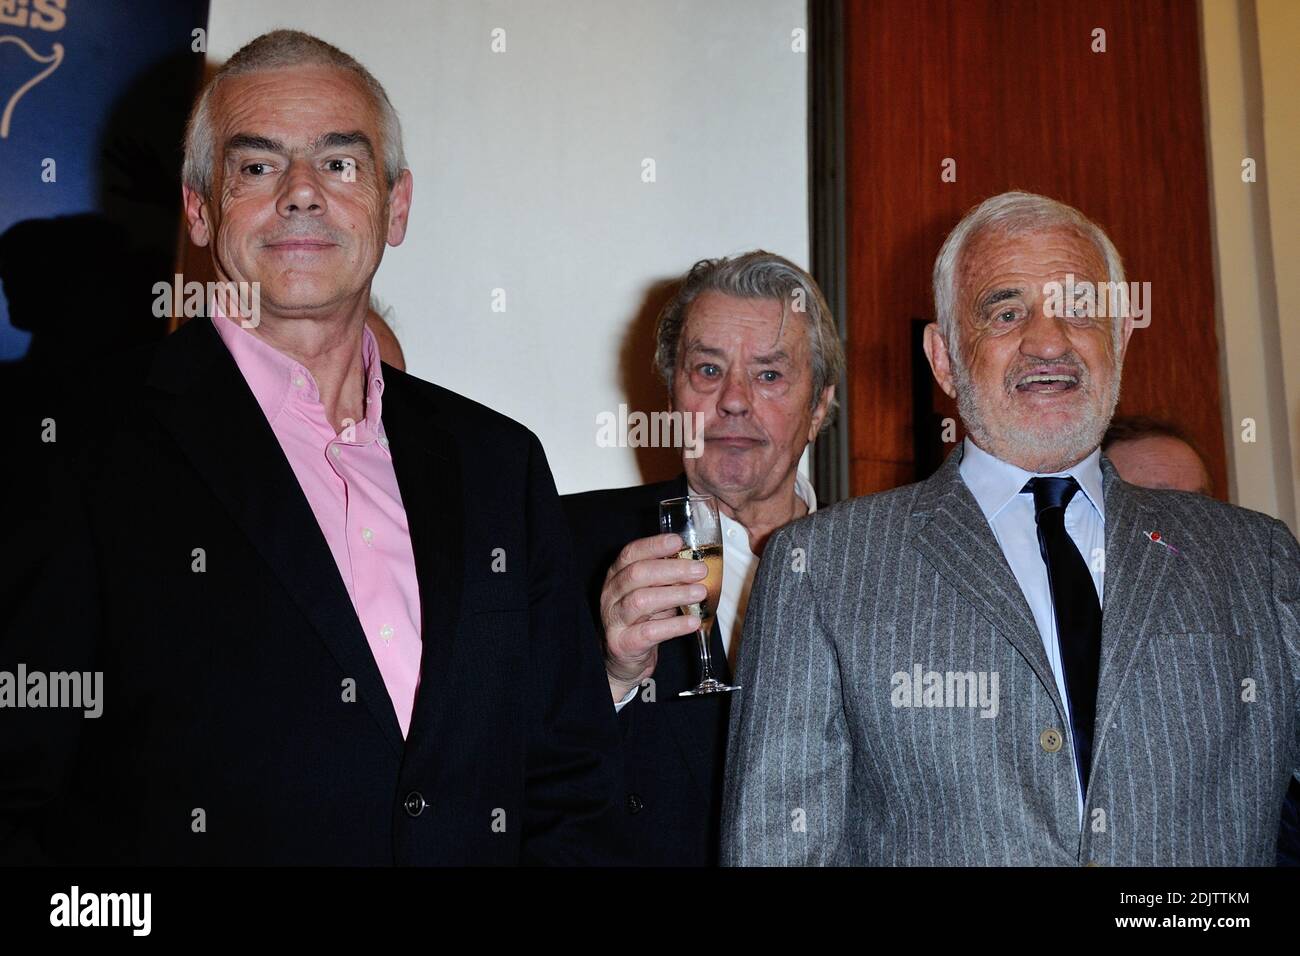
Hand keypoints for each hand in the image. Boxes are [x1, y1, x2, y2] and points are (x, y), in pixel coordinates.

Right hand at [600, 532, 708, 701]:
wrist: (624, 660)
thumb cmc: (641, 621)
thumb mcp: (652, 594)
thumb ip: (667, 580)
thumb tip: (697, 566)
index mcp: (617, 576)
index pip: (631, 553)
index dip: (654, 545)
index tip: (678, 541)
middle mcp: (611, 594)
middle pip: (637, 574)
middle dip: (672, 569)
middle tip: (699, 570)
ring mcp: (614, 619)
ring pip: (641, 600)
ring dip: (675, 594)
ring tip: (699, 593)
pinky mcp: (622, 643)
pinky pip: (649, 632)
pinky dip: (674, 625)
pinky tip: (693, 622)